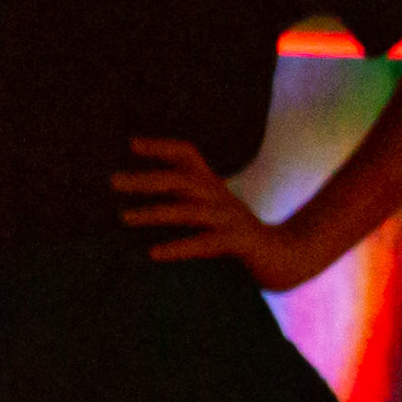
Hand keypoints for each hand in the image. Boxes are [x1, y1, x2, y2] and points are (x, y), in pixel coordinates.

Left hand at [116, 137, 324, 288]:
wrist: (287, 256)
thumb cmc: (240, 237)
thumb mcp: (215, 211)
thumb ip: (187, 202)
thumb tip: (141, 201)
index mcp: (213, 187)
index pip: (188, 155)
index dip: (161, 147)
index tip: (131, 144)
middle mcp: (220, 197)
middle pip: (181, 179)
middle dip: (146, 179)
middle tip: (114, 181)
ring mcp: (230, 219)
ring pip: (188, 210)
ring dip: (155, 212)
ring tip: (125, 217)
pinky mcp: (238, 243)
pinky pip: (204, 243)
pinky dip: (178, 247)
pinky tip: (155, 253)